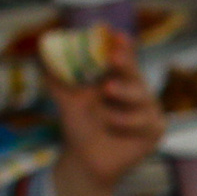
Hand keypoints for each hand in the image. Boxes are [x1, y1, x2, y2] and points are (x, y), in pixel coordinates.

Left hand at [49, 28, 167, 195]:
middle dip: (126, 63)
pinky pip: (145, 120)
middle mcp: (136, 90)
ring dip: (121, 97)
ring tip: (102, 107)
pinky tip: (112, 127)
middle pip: (136, 72)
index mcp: (118, 78)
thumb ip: (57, 78)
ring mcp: (148, 109)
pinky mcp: (154, 129)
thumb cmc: (80, 127)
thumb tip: (42, 56)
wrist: (85, 160)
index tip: (116, 35)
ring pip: (142, 96)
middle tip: (114, 56)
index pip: (123, 56)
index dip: (122, 45)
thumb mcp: (66, 99)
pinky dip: (127, 122)